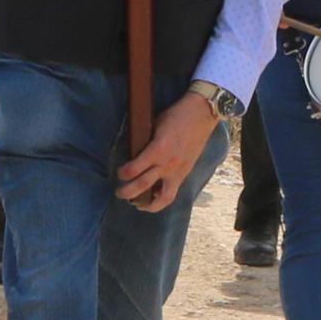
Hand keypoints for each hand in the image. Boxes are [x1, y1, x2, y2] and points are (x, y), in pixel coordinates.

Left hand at [114, 92, 221, 210]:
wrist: (201, 115)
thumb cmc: (176, 116)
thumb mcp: (154, 125)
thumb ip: (145, 141)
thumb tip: (133, 151)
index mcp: (158, 150)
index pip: (134, 169)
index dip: (123, 174)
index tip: (119, 173)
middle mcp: (167, 164)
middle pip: (143, 185)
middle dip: (128, 192)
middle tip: (119, 193)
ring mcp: (178, 171)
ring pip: (163, 198)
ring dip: (148, 205)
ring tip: (138, 204)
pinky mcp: (185, 173)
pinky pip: (173, 192)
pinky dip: (162, 198)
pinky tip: (154, 197)